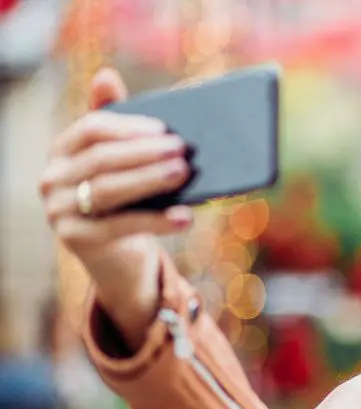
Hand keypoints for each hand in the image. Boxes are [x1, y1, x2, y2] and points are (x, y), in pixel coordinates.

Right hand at [38, 68, 193, 348]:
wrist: (118, 258)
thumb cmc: (126, 203)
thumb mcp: (125, 168)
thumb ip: (122, 129)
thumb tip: (107, 76)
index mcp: (62, 151)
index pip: (91, 128)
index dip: (128, 126)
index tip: (164, 128)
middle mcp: (52, 178)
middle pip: (101, 158)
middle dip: (144, 152)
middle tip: (182, 149)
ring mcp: (59, 210)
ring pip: (108, 189)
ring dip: (149, 179)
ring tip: (184, 173)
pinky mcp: (75, 239)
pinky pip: (120, 226)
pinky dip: (156, 220)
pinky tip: (185, 217)